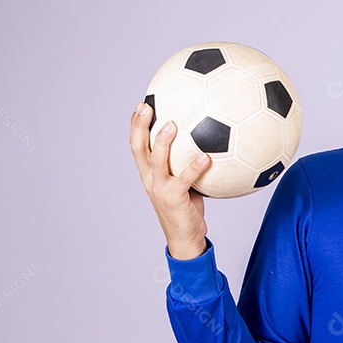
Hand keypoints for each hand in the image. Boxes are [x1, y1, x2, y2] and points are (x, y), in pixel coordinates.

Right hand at [128, 100, 209, 259]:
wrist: (185, 238)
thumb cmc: (187, 208)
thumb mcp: (184, 182)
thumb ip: (186, 163)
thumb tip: (206, 140)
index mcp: (150, 174)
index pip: (137, 145)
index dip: (135, 125)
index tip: (141, 104)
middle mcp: (151, 179)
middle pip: (139, 148)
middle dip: (140, 126)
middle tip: (147, 106)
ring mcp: (160, 189)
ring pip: (158, 161)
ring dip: (163, 142)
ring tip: (172, 124)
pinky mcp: (174, 199)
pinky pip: (185, 179)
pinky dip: (195, 167)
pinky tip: (206, 157)